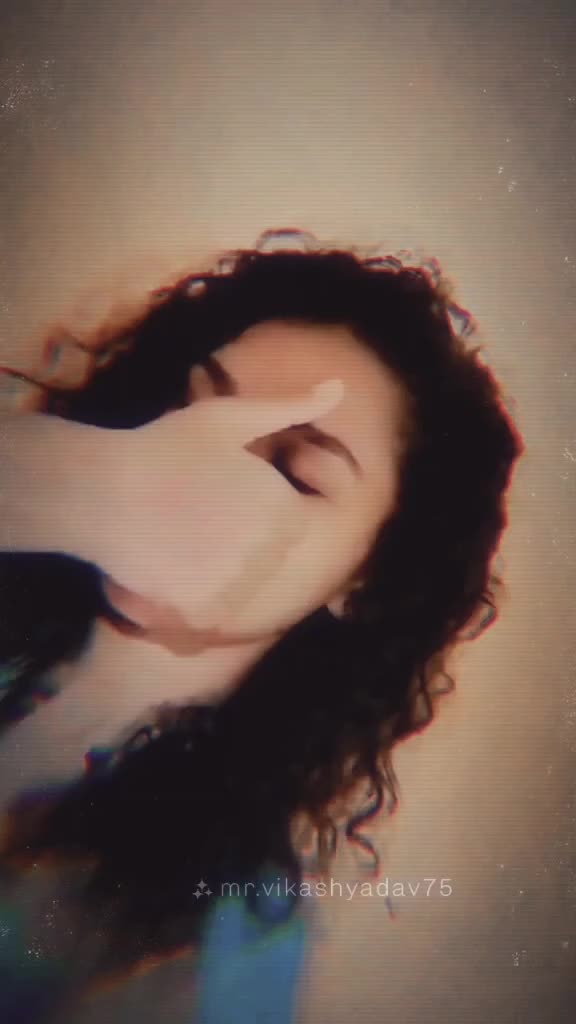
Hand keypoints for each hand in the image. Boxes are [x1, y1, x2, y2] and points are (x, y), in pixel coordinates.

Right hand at [70, 378, 344, 628]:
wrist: (104, 491)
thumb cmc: (166, 448)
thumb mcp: (231, 418)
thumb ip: (289, 407)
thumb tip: (338, 387)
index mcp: (284, 512)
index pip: (283, 525)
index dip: (249, 510)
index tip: (216, 495)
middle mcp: (270, 553)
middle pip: (260, 557)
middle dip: (234, 541)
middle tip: (192, 517)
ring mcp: (238, 585)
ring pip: (234, 584)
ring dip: (212, 570)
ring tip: (176, 540)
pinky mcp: (204, 610)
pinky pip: (207, 610)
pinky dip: (190, 597)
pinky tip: (167, 567)